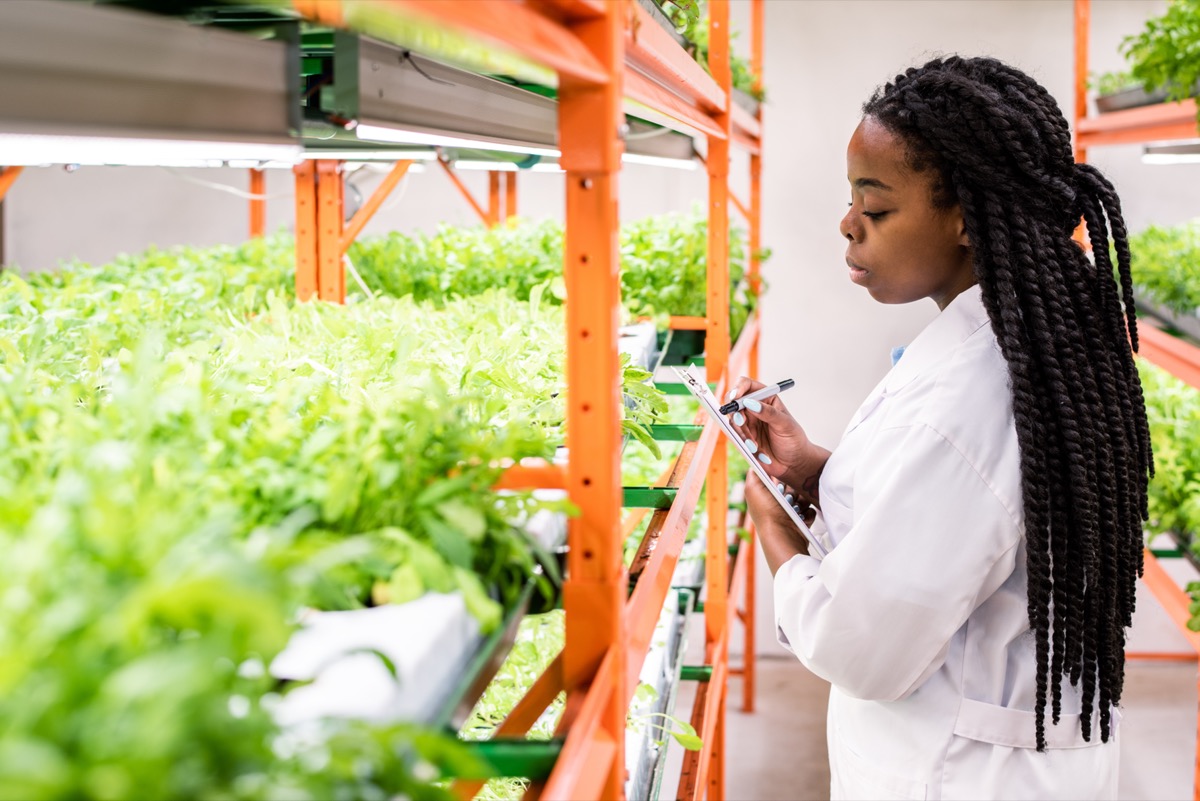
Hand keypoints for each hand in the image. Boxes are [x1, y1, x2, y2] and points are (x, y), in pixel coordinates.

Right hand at [726, 376, 829, 506]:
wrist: (793, 464)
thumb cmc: (794, 441)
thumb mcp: (785, 425)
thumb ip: (768, 413)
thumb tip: (750, 403)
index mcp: (766, 399)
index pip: (746, 385)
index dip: (738, 388)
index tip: (735, 397)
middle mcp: (754, 408)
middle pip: (734, 402)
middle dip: (735, 412)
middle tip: (742, 422)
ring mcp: (748, 423)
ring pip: (733, 420)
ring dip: (741, 432)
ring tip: (755, 445)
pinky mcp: (743, 436)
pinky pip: (734, 435)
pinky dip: (742, 442)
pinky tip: (756, 450)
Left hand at [744, 471, 812, 574]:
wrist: (782, 537)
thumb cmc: (767, 515)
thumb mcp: (753, 488)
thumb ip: (754, 473)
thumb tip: (756, 462)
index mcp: (764, 496)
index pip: (776, 479)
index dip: (781, 477)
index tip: (784, 477)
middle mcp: (775, 504)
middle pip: (791, 487)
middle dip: (794, 489)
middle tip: (790, 495)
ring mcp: (788, 513)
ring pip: (802, 498)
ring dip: (802, 501)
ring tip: (797, 507)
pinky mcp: (800, 521)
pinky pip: (809, 510)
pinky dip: (807, 513)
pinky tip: (802, 516)